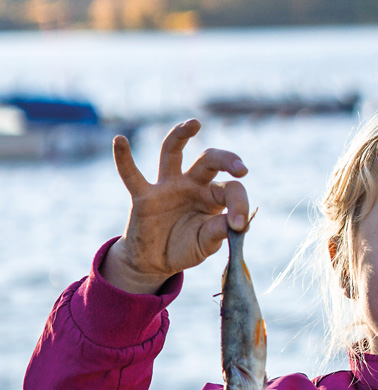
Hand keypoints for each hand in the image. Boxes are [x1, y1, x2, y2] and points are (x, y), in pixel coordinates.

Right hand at [100, 119, 250, 293]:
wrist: (156, 262)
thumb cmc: (186, 247)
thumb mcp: (207, 243)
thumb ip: (220, 231)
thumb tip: (238, 224)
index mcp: (213, 196)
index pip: (232, 190)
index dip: (240, 206)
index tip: (239, 225)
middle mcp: (192, 184)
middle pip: (209, 160)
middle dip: (226, 159)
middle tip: (241, 168)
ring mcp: (167, 187)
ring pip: (172, 152)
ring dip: (181, 135)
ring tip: (195, 123)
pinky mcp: (143, 196)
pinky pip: (132, 175)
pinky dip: (124, 159)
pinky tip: (120, 140)